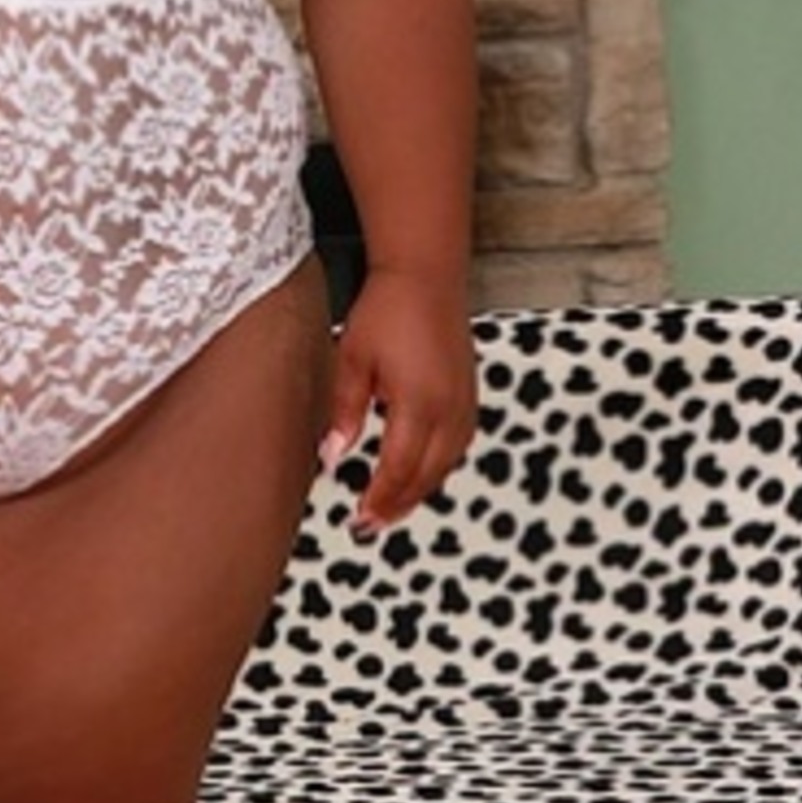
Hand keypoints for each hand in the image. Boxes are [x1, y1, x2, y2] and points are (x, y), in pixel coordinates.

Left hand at [319, 270, 475, 534]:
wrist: (425, 276)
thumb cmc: (386, 311)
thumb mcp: (351, 362)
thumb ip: (343, 413)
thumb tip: (332, 458)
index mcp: (418, 403)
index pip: (397, 468)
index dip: (378, 499)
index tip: (359, 519)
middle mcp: (449, 409)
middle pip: (426, 475)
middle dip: (398, 504)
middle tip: (369, 526)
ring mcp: (465, 403)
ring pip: (445, 464)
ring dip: (419, 490)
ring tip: (390, 509)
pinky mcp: (469, 395)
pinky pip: (457, 446)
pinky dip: (437, 467)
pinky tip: (418, 474)